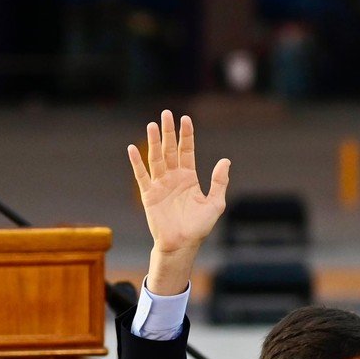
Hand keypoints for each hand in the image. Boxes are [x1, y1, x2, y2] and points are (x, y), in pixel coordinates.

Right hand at [128, 110, 230, 262]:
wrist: (182, 244)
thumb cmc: (199, 227)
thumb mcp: (215, 204)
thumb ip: (219, 182)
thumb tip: (225, 161)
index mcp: (189, 177)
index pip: (187, 150)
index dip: (186, 135)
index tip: (186, 119)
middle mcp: (173, 178)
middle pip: (170, 149)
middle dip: (168, 132)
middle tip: (166, 113)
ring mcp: (160, 185)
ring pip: (156, 158)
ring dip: (153, 142)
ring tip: (152, 125)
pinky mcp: (149, 195)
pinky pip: (142, 176)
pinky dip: (137, 163)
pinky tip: (133, 149)